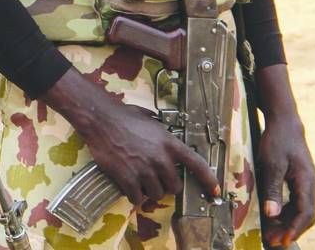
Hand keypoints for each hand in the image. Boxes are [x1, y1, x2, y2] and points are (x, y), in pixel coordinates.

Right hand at [45, 68, 218, 209]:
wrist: (100, 119)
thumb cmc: (124, 116)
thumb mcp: (151, 121)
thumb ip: (162, 136)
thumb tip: (166, 143)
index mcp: (169, 143)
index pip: (197, 165)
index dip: (208, 180)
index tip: (214, 191)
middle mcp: (160, 159)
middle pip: (174, 186)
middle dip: (166, 185)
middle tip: (155, 179)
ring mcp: (144, 170)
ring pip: (156, 194)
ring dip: (149, 191)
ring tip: (140, 181)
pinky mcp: (128, 178)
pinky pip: (137, 197)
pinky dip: (134, 195)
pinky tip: (129, 187)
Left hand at [255, 65, 314, 246]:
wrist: (285, 123)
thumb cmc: (277, 141)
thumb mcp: (270, 163)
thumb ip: (272, 189)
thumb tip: (272, 214)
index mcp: (307, 182)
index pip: (304, 213)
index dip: (293, 230)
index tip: (282, 241)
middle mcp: (311, 186)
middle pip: (306, 216)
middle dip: (290, 231)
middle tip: (274, 242)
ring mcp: (308, 184)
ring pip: (302, 211)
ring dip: (288, 224)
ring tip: (272, 234)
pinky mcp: (301, 183)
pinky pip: (298, 204)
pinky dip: (287, 214)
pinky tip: (275, 219)